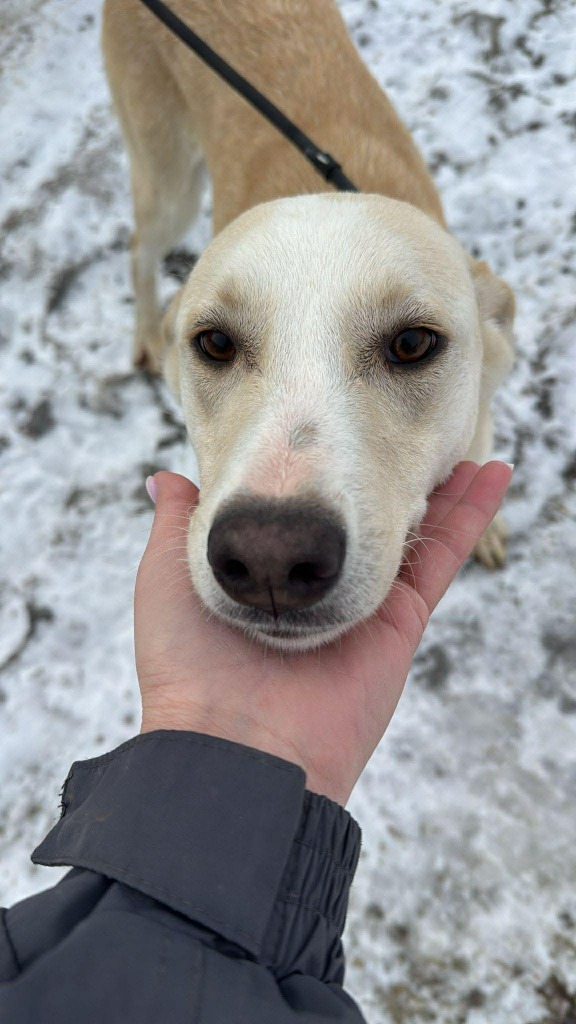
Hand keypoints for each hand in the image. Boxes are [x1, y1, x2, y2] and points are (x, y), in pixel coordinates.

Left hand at [135, 462, 511, 804]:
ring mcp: (363, 600)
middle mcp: (318, 583)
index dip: (326, 470)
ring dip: (440, 484)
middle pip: (365, 515)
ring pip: (412, 528)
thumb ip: (180, 524)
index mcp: (266, 573)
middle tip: (408, 430)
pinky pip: (442, 558)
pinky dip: (470, 514)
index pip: (305, 510)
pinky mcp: (401, 620)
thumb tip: (166, 480)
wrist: (233, 741)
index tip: (337, 428)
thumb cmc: (189, 662)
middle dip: (387, 474)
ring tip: (463, 441)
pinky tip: (490, 472)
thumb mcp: (168, 576)